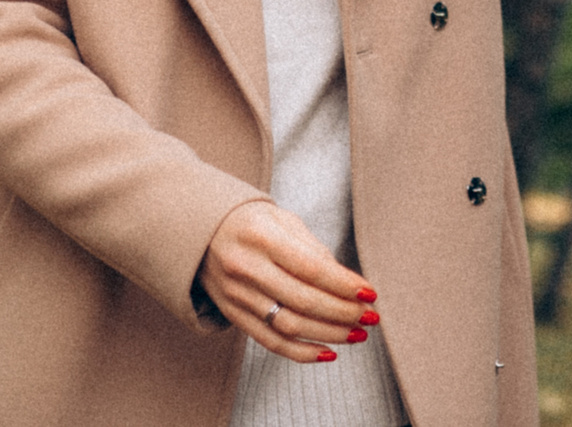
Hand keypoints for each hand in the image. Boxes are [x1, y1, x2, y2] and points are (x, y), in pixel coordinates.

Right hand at [197, 199, 378, 363]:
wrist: (201, 231)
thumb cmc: (251, 222)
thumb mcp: (282, 219)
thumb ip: (312, 249)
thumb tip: (345, 282)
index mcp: (261, 236)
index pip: (310, 268)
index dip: (344, 285)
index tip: (370, 294)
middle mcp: (245, 268)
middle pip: (302, 300)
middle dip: (343, 313)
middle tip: (370, 317)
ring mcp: (236, 295)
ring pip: (289, 325)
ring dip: (329, 334)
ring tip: (357, 334)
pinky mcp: (233, 315)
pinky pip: (270, 341)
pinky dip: (301, 352)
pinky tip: (328, 352)